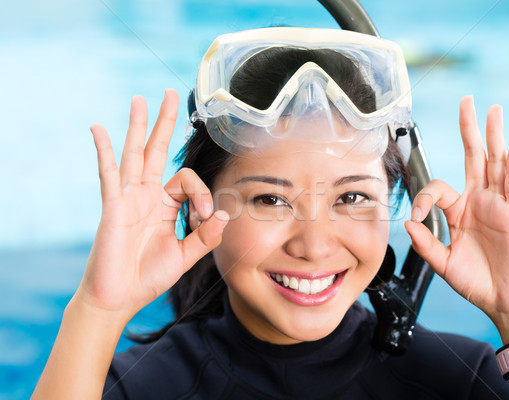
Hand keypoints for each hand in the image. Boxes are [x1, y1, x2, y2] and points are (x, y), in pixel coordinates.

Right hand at [77, 89, 227, 320]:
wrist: (119, 298)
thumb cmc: (148, 278)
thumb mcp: (185, 256)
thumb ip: (205, 237)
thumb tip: (225, 216)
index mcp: (164, 205)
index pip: (187, 181)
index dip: (202, 194)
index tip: (207, 216)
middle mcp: (146, 196)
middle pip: (157, 150)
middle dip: (165, 123)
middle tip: (171, 93)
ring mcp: (127, 198)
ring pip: (135, 153)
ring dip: (138, 126)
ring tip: (141, 98)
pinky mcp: (112, 206)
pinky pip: (107, 174)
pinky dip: (103, 150)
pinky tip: (98, 128)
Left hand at [405, 96, 508, 340]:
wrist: (502, 301)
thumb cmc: (476, 283)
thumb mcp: (443, 263)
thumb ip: (425, 243)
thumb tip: (409, 223)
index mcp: (459, 212)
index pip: (438, 188)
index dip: (423, 197)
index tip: (418, 215)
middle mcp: (478, 202)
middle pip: (474, 157)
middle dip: (469, 129)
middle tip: (467, 101)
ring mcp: (497, 204)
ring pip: (494, 162)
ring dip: (493, 135)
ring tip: (493, 109)